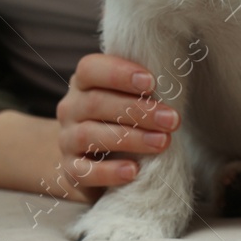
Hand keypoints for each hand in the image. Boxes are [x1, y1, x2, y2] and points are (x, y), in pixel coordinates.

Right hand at [53, 52, 180, 203]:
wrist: (88, 162)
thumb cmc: (117, 121)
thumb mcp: (125, 100)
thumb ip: (140, 91)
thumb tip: (174, 86)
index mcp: (82, 83)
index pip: (90, 69)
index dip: (119, 74)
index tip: (152, 82)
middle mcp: (70, 108)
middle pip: (96, 103)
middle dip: (138, 110)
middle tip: (171, 119)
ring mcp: (66, 140)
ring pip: (91, 135)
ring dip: (131, 138)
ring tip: (161, 142)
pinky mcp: (70, 171)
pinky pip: (85, 172)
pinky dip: (110, 172)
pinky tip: (133, 171)